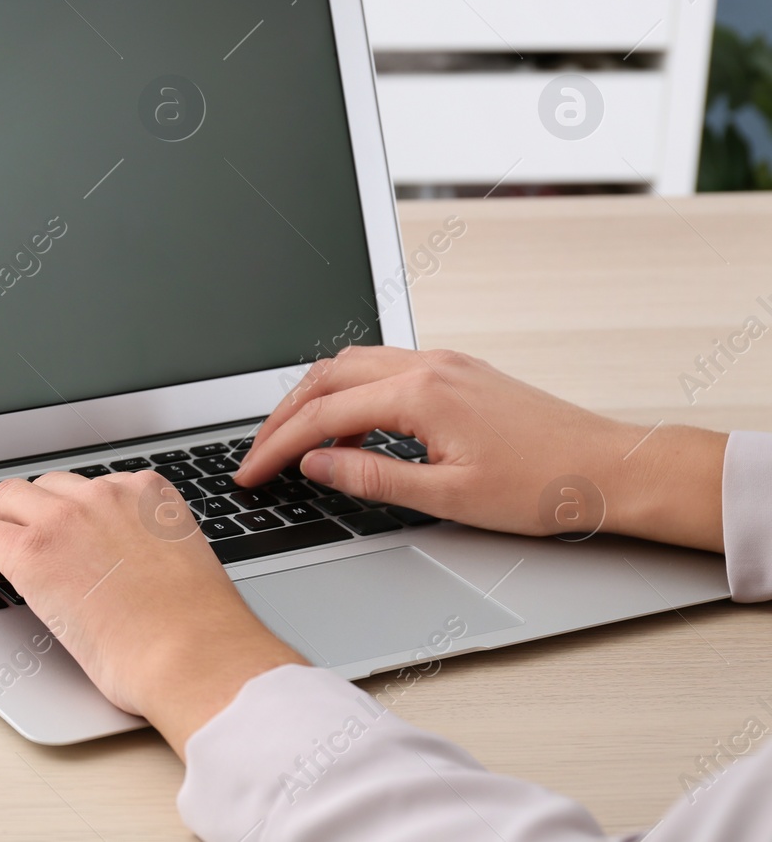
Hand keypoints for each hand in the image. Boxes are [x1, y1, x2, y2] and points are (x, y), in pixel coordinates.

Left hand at [0, 470, 304, 757]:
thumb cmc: (198, 631)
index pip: (93, 486)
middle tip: (26, 545)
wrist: (193, 656)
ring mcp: (67, 518)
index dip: (73, 515)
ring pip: (8, 498)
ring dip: (2, 524)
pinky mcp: (33, 552)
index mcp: (149, 494)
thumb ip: (147, 548)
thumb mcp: (180, 562)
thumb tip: (120, 568)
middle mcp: (106, 494)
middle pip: (47, 486)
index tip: (68, 540)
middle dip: (34, 514)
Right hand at [236, 346, 726, 551]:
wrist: (612, 468)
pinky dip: (351, 394)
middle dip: (283, 414)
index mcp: (420, 395)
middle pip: (327, 376)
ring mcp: (445, 364)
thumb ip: (371, 478)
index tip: (250, 473)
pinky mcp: (459, 373)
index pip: (322, 416)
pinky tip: (352, 431)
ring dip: (315, 398)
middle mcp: (428, 367)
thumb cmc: (544, 485)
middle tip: (259, 453)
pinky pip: (384, 370)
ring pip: (353, 365)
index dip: (276, 447)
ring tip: (295, 441)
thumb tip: (316, 467)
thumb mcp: (447, 497)